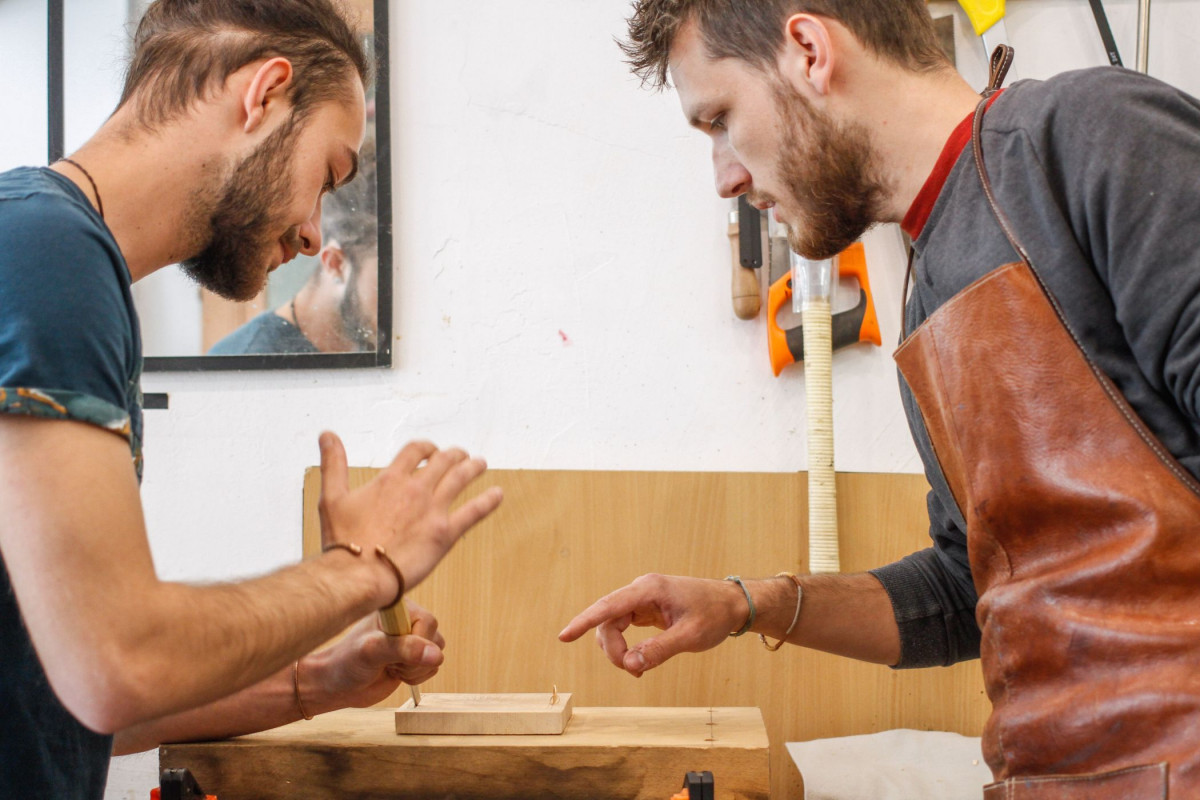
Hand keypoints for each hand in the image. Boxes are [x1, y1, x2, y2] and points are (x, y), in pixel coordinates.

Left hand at [305, 601, 444, 712]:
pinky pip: (432, 668)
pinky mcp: (414, 657)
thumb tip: (436, 654)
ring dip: (415, 670)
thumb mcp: (372, 652)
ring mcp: (412, 639)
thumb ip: (404, 649)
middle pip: (436, 640)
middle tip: (388, 661)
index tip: (391, 653)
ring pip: (436, 656)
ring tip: (389, 666)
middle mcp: (408, 620)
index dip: (415, 644)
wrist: (337, 684)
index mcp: (398, 608)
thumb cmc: (346, 662)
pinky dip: (416, 677)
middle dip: (414, 660)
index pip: (428, 623)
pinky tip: (394, 672)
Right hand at [317, 433, 502, 592]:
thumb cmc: (342, 542)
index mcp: (391, 479)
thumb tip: (327, 434)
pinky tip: (498, 494)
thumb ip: (333, 463)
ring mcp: (433, 510)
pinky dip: (488, 501)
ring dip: (473, 468)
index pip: (415, 451)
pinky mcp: (446, 533)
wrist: (357, 575)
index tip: (430, 451)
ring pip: (460, 479)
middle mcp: (416, 489)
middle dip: (454, 455)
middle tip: (461, 456)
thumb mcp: (331, 497)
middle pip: (443, 461)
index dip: (425, 447)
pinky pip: (474, 512)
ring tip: (480, 464)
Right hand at [558, 574, 745, 676]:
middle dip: (612, 648)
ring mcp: (642, 598)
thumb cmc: (715, 614)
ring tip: (636, 670)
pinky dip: (625, 646)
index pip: (608, 605)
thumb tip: (630, 665)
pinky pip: (623, 627)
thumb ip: (659, 650)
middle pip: (607, 620)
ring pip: (612, 625)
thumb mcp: (690, 636)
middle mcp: (641, 590)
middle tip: (632, 671)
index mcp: (649, 589)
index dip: (584, 621)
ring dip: (617, 649)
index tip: (563, 636)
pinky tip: (635, 663)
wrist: (733, 604)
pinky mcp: (646, 608)